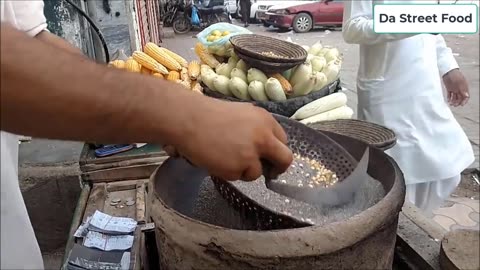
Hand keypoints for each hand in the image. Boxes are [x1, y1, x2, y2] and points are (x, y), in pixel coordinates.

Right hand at [172, 99, 292, 180]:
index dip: (276, 151)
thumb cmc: (208, 115)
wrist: (188, 119)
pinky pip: (238, 177)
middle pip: (285, 160)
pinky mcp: (238, 167)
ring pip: (258, 172)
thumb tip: (264, 149)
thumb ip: (256, 129)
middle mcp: (264, 136)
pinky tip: (216, 159)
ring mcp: (252, 154)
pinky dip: (228, 172)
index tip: (271, 158)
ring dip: (244, 170)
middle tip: (271, 173)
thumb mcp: (241, 114)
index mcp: (265, 120)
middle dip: (278, 169)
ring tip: (224, 157)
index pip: (283, 141)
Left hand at [443, 68, 469, 105]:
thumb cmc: (455, 76)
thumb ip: (462, 90)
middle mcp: (460, 89)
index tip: (461, 105)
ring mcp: (454, 88)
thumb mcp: (460, 84)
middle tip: (454, 105)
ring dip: (453, 101)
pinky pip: (450, 94)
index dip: (464, 101)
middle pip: (460, 98)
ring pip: (455, 97)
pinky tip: (448, 101)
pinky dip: (449, 98)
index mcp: (464, 88)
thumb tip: (466, 96)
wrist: (448, 71)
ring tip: (450, 104)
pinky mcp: (449, 88)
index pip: (466, 96)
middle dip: (458, 102)